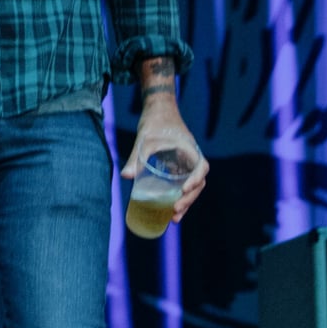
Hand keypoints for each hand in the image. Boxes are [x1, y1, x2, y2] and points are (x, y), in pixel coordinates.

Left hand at [123, 97, 209, 224]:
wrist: (157, 109)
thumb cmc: (154, 122)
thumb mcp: (144, 139)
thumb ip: (135, 158)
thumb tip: (125, 177)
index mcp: (191, 150)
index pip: (201, 168)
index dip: (195, 181)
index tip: (184, 190)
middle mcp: (192, 159)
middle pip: (197, 183)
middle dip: (189, 199)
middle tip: (175, 211)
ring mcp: (186, 164)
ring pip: (191, 186)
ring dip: (185, 202)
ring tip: (174, 218)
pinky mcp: (178, 167)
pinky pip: (182, 184)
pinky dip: (178, 196)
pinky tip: (169, 210)